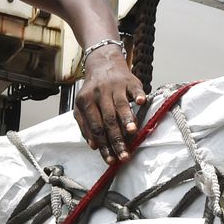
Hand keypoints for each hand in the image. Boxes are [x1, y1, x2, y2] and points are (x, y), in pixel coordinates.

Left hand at [75, 48, 146, 163]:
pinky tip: (141, 102)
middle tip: (124, 156)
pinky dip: (138, 95)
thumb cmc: (93, 91)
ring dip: (126, 119)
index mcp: (86, 101)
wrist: (103, 63)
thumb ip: (85, 126)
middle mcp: (100, 94)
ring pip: (120, 105)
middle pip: (108, 120)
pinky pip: (135, 89)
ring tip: (132, 133)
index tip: (110, 160)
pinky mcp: (130, 81)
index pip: (95, 127)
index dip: (103, 145)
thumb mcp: (82, 106)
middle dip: (117, 140)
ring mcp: (115, 86)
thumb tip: (93, 146)